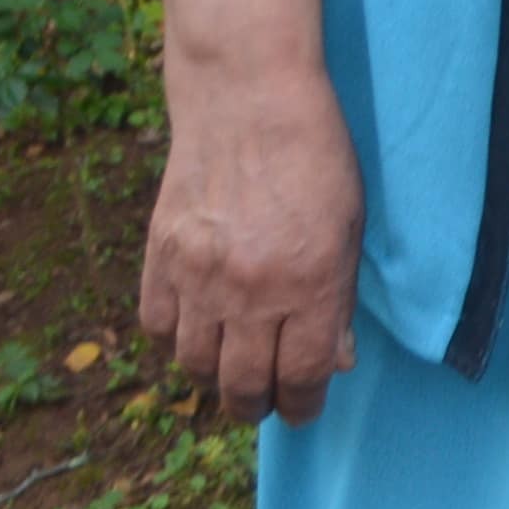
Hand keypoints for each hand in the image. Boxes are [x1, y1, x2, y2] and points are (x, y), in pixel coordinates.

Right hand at [136, 0, 359, 421]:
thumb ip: (339, 299)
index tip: (302, 409)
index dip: (301, 405)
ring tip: (230, 369)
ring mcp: (199, 277)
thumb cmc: (317, 157)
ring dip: (213, 378)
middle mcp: (252, 291)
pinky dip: (175, 338)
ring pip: (194, 366)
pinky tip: (195, 328)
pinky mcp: (159, 258)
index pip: (301, 377)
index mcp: (311, 284)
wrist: (250, 98)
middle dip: (256, 404)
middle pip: (242, 386)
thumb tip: (330, 363)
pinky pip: (158, 327)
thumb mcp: (349, 227)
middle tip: (263, 401)